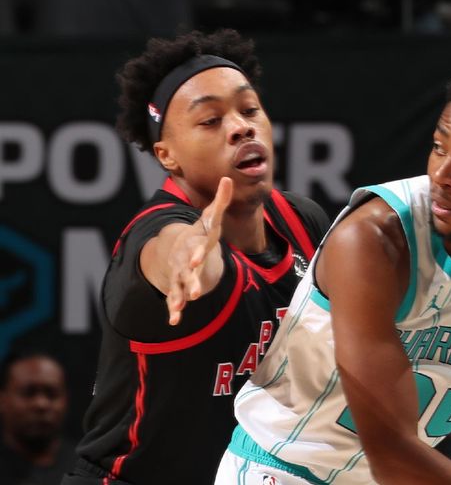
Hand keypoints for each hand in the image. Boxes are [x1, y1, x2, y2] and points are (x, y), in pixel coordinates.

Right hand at [165, 177, 232, 324]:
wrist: (177, 247)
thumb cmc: (201, 234)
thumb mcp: (210, 219)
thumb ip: (220, 202)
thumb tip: (227, 179)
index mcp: (195, 244)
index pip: (197, 248)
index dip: (197, 254)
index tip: (197, 260)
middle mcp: (184, 260)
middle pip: (187, 271)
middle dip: (191, 280)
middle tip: (196, 292)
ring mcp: (179, 274)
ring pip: (178, 287)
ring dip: (179, 297)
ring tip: (180, 308)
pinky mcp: (177, 287)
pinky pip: (173, 299)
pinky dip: (173, 310)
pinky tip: (173, 321)